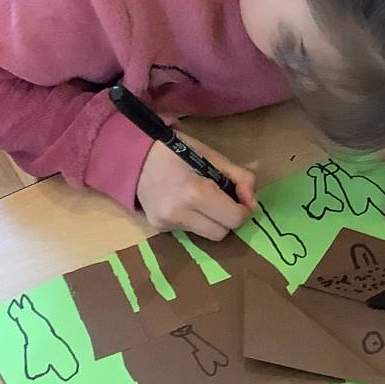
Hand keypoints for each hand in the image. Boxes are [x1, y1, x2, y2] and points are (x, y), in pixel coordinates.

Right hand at [136, 133, 256, 240]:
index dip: (244, 209)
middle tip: (223, 199)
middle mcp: (179, 214)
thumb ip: (239, 177)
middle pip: (221, 233)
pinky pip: (188, 230)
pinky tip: (183, 201)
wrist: (133, 154)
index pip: (234, 219)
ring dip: (210, 220)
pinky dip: (193, 219)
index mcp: (195, 193)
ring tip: (200, 198)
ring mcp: (166, 223)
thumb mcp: (212, 156)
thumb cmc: (176, 149)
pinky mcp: (159, 228)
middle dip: (227, 218)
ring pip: (205, 234)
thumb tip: (252, 202)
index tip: (241, 199)